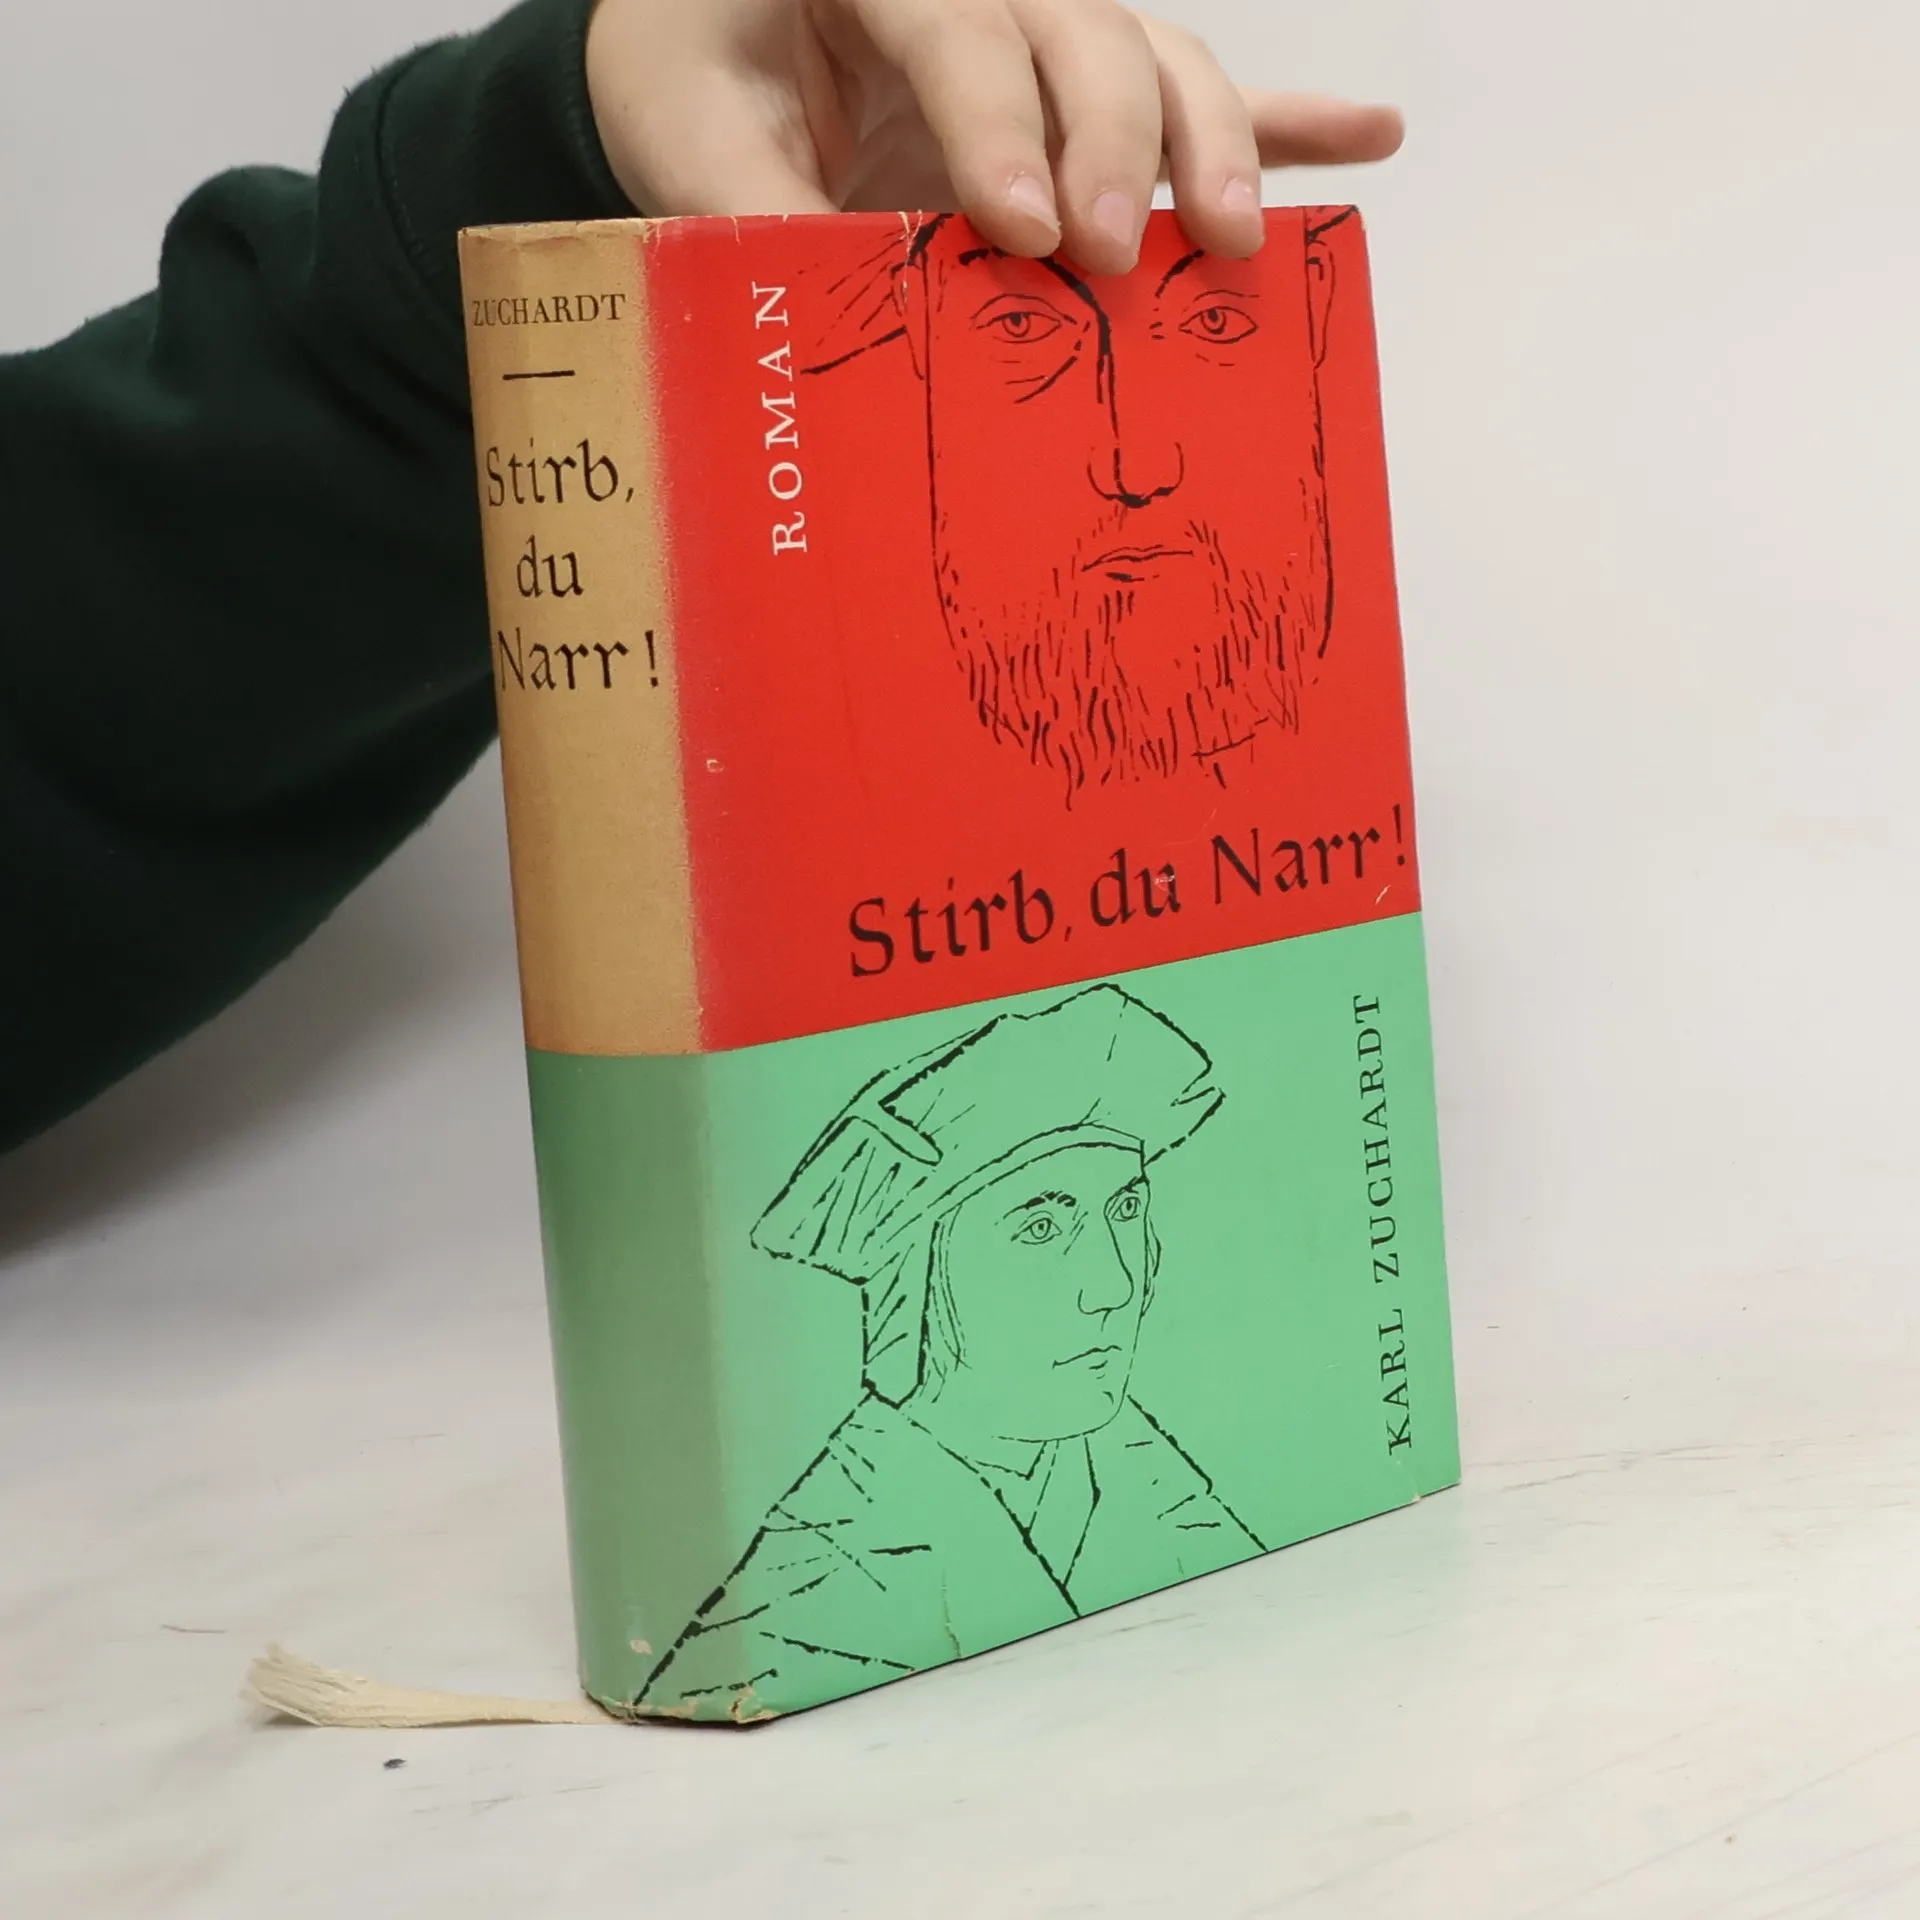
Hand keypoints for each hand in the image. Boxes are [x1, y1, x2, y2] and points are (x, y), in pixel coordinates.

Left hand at [585, 0, 1402, 274]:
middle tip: (1111, 257)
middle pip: (1080, 29)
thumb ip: (766, 214)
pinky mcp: (1078, 82)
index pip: (954, 23)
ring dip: (1208, 144)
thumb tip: (862, 312)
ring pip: (1151, 52)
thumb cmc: (698, 77)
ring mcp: (1043, 22)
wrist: (713, 38)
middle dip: (1113, 143)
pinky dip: (1282, 119)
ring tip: (1236, 237)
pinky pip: (1196, 86)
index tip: (1023, 234)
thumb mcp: (694, 148)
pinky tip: (1368, 140)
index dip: (995, 126)